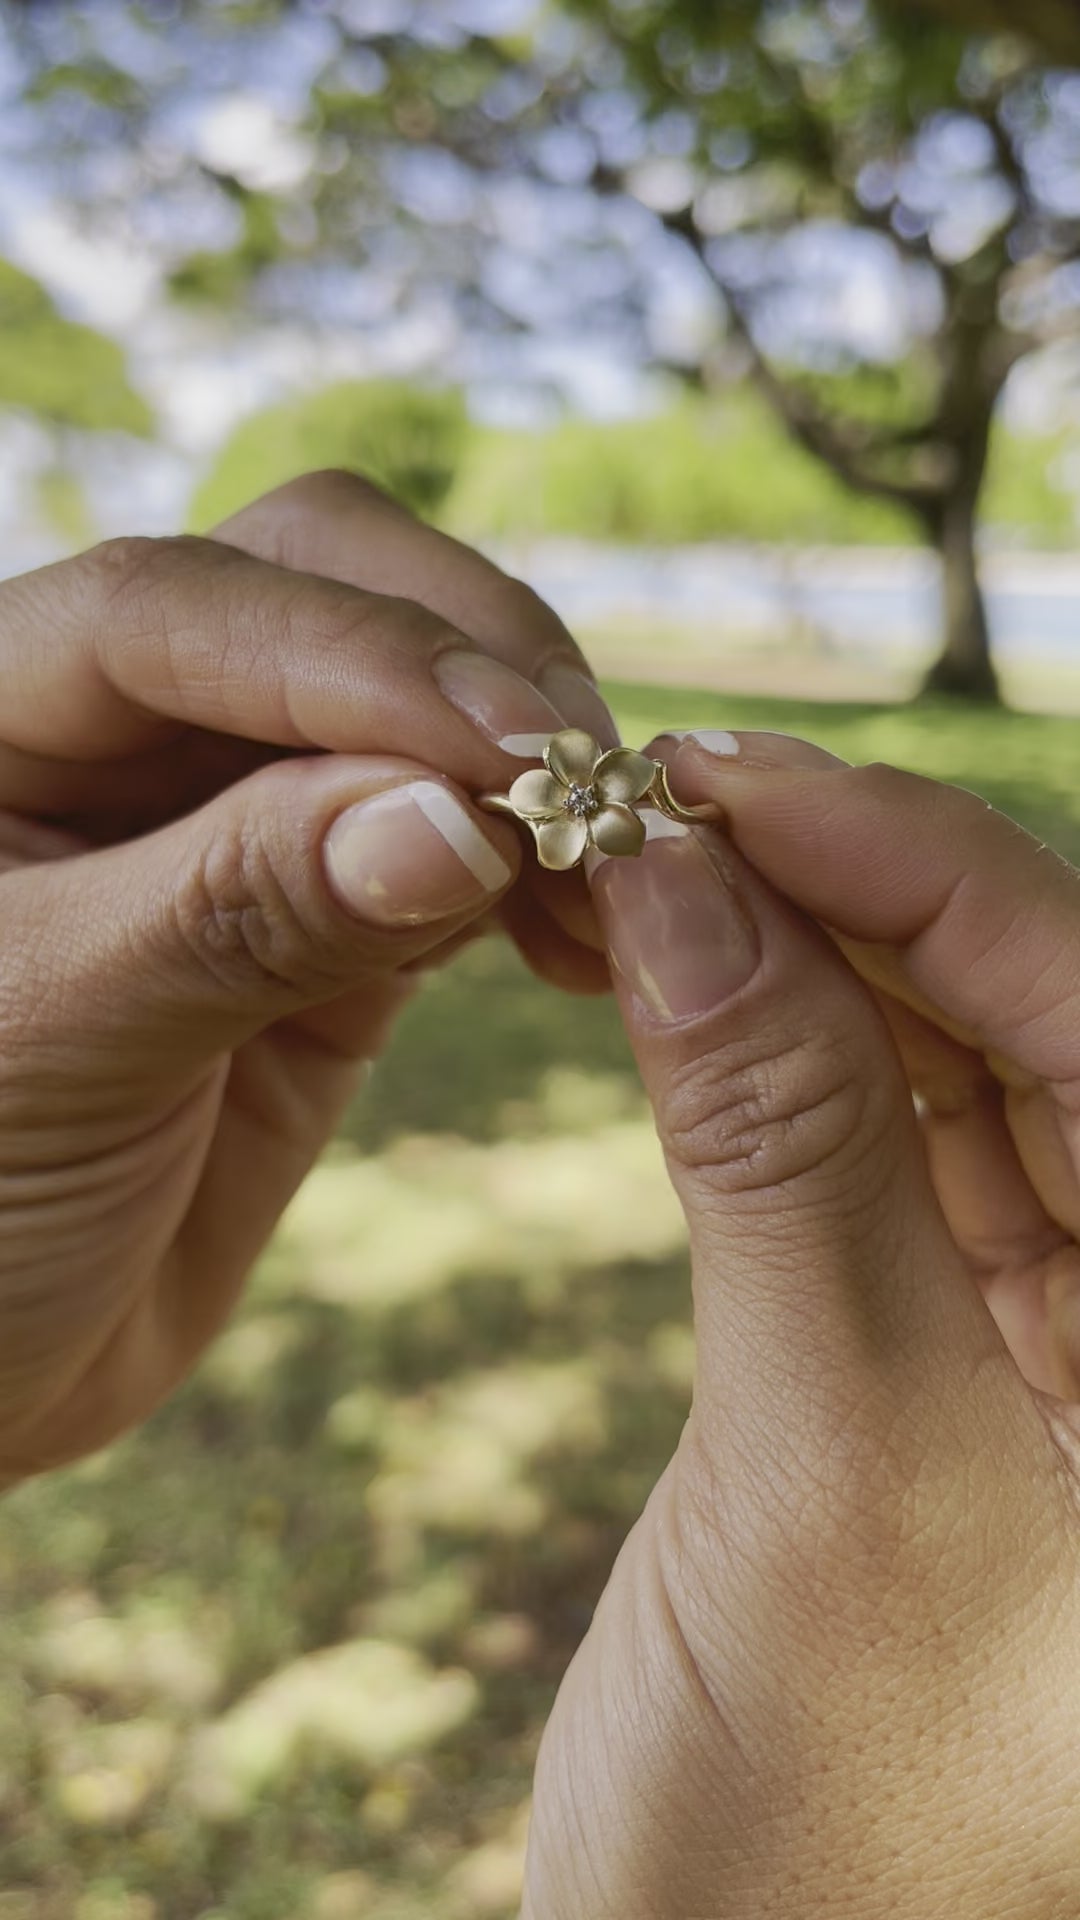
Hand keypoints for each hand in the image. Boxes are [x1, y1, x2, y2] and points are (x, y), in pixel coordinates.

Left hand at [0, 470, 612, 1477]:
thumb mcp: (54, 1046)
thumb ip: (242, 910)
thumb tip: (462, 813)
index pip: (176, 607)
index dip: (351, 654)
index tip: (504, 746)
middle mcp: (112, 730)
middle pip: (317, 588)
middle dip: (461, 667)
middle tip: (581, 787)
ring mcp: (229, 819)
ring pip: (408, 706)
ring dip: (523, 763)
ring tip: (609, 866)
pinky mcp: (327, 923)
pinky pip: (452, 845)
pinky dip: (533, 868)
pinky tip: (586, 926)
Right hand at [525, 735, 1079, 1915]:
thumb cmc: (836, 1826)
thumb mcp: (835, 1468)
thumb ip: (782, 1155)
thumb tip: (681, 885)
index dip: (924, 871)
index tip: (723, 781)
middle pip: (1039, 1014)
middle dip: (845, 892)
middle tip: (649, 805)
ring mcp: (1067, 1324)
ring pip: (950, 1059)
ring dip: (790, 956)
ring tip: (626, 869)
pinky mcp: (956, 1339)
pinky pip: (880, 1139)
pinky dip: (769, 1053)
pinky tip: (665, 975)